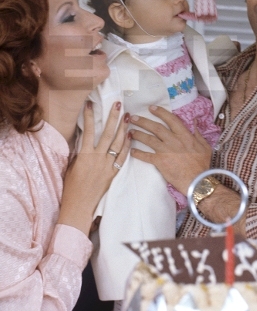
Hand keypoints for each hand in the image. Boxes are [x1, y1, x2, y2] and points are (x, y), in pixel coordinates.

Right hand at [58, 101, 130, 235]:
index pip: (87, 131)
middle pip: (107, 134)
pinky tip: (131, 136)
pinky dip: (127, 146)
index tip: (91, 104)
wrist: (79, 205)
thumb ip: (78, 151)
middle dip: (113, 118)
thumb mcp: (71, 165)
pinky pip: (123, 157)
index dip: (89, 117)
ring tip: (127, 116)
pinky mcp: (114, 173)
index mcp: (84, 154)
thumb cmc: (71, 186)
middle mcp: (97, 158)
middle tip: (118, 104)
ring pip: (118, 143)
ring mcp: (107, 165)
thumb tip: (82, 137)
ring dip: (123, 128)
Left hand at [130, 105, 211, 194]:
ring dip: (138, 134)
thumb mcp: (204, 146)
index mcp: (184, 135)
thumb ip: (197, 134)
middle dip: (143, 121)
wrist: (198, 181)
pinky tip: (131, 151)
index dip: (160, 112)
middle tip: (134, 117)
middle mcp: (173, 140)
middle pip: (156, 127)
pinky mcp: (160, 162)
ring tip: (129, 131)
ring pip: (148, 139)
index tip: (151, 108)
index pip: (170, 119)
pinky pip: (146, 156)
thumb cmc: (203, 165)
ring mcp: (165, 150)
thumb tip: (194, 123)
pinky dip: (138, 153)